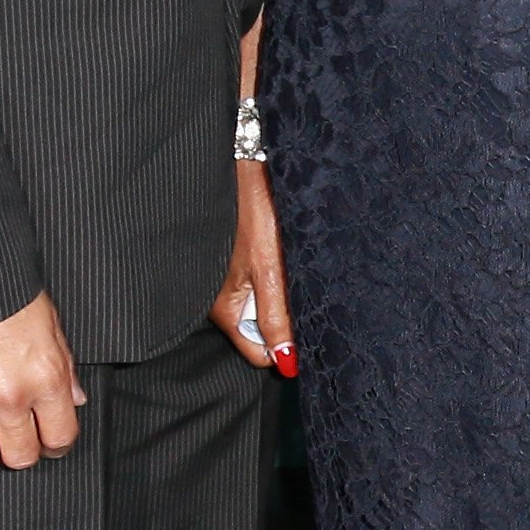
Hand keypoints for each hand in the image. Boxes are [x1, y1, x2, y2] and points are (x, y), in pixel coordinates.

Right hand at [0, 290, 82, 468]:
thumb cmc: (7, 294)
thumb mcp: (50, 324)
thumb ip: (64, 368)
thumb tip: (75, 399)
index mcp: (45, 379)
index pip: (60, 438)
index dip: (56, 445)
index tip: (49, 443)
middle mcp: (9, 397)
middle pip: (19, 457)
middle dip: (20, 451)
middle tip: (15, 438)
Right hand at [215, 161, 295, 375]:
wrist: (242, 167)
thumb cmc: (251, 213)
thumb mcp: (269, 270)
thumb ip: (276, 317)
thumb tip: (285, 362)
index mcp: (224, 309)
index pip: (259, 353)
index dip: (284, 348)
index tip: (307, 331)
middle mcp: (222, 300)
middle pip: (262, 332)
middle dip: (284, 320)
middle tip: (301, 290)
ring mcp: (230, 281)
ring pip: (266, 307)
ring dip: (284, 296)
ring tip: (292, 267)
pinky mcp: (239, 263)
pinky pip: (264, 285)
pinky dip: (278, 278)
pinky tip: (284, 255)